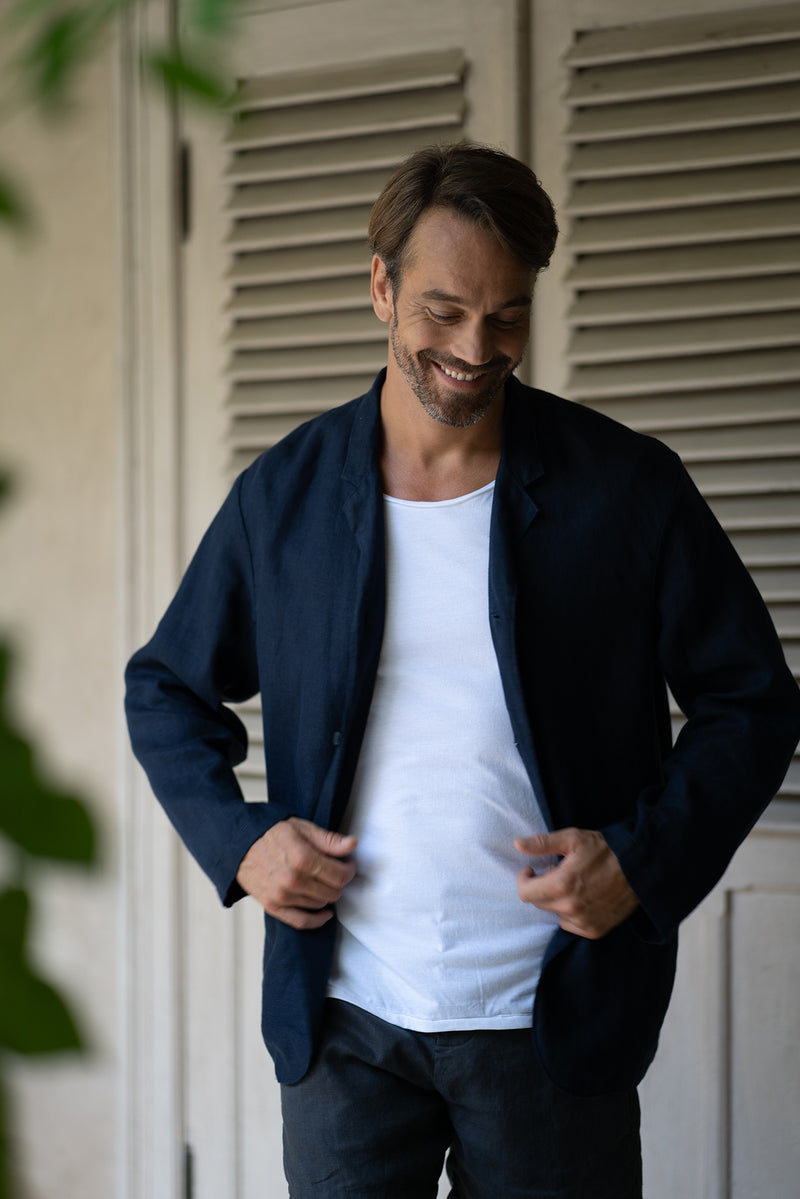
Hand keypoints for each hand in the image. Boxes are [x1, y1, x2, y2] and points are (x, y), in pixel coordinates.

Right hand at [236, 817, 356, 929]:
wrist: (241, 844)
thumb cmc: (272, 833)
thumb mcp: (303, 828)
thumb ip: (329, 840)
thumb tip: (352, 844)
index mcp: (302, 858)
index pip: (340, 875)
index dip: (349, 870)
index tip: (348, 865)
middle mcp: (293, 880)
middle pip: (333, 892)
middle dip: (339, 882)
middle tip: (335, 872)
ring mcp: (282, 896)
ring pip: (320, 905)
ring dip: (327, 896)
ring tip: (323, 883)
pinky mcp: (273, 906)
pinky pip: (301, 922)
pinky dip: (317, 920)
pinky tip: (325, 913)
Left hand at [514, 827, 637, 939]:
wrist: (639, 867)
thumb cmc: (605, 850)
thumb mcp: (573, 839)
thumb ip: (543, 843)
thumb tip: (518, 844)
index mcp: (562, 885)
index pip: (525, 893)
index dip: (525, 879)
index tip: (532, 869)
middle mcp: (571, 908)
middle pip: (539, 903)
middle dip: (542, 887)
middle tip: (558, 872)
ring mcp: (583, 922)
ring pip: (555, 913)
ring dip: (557, 901)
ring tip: (574, 884)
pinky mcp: (595, 930)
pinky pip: (571, 924)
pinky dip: (572, 913)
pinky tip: (584, 897)